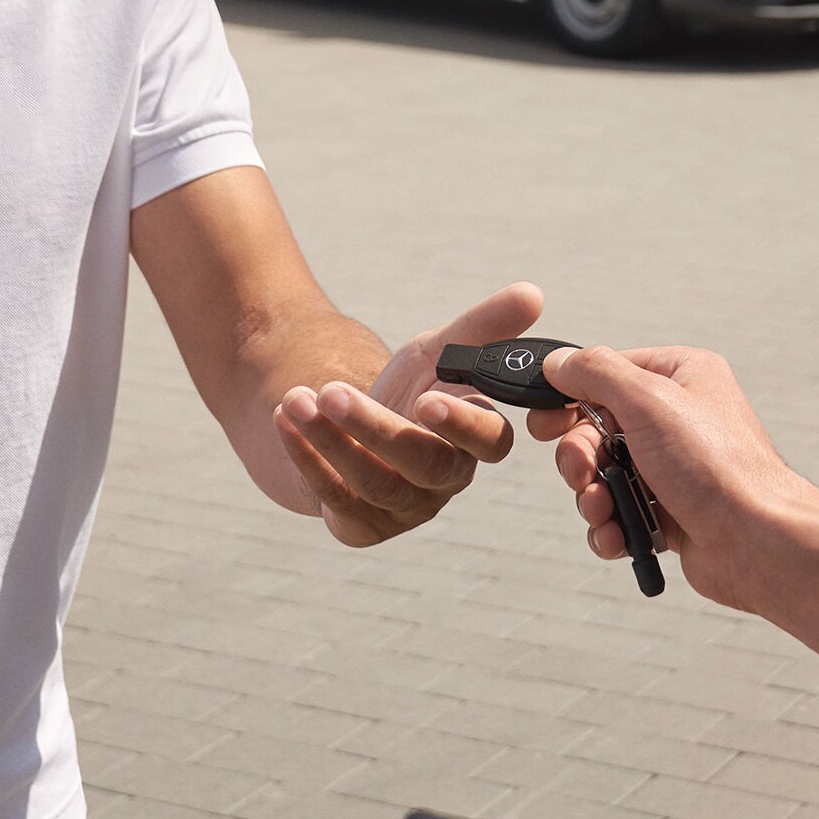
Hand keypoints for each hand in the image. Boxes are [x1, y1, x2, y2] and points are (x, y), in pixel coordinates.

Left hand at [273, 284, 533, 545]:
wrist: (353, 425)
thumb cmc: (411, 387)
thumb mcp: (442, 351)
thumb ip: (485, 327)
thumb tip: (533, 293)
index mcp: (476, 442)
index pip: (488, 442)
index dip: (463, 425)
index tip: (428, 398)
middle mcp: (445, 482)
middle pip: (422, 464)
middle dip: (375, 428)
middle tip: (334, 391)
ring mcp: (404, 510)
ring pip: (372, 482)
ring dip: (330, 440)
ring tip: (298, 397)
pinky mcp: (360, 526)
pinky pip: (334, 499)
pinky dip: (307, 457)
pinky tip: (285, 417)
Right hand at [527, 344, 809, 611]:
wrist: (757, 542)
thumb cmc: (716, 465)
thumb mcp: (649, 400)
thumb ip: (597, 372)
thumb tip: (559, 362)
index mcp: (681, 376)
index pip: (608, 372)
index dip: (571, 397)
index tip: (545, 421)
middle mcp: (677, 418)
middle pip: (597, 428)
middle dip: (581, 458)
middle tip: (582, 474)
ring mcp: (673, 467)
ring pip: (603, 475)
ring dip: (592, 497)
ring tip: (604, 511)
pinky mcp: (669, 512)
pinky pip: (619, 513)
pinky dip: (610, 527)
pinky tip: (617, 537)